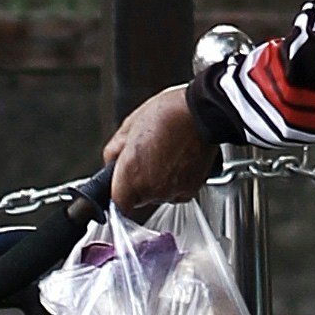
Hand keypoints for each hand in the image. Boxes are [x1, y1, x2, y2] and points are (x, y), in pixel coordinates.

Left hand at [102, 82, 214, 214]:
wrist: (202, 112)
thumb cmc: (169, 113)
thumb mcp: (130, 124)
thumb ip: (114, 150)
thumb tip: (112, 162)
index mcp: (130, 174)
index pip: (117, 202)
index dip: (119, 191)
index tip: (121, 183)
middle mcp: (151, 188)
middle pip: (138, 198)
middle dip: (139, 182)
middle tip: (147, 157)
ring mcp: (171, 191)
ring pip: (158, 195)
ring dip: (158, 181)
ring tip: (166, 154)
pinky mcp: (190, 190)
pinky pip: (176, 192)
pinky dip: (176, 181)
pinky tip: (178, 160)